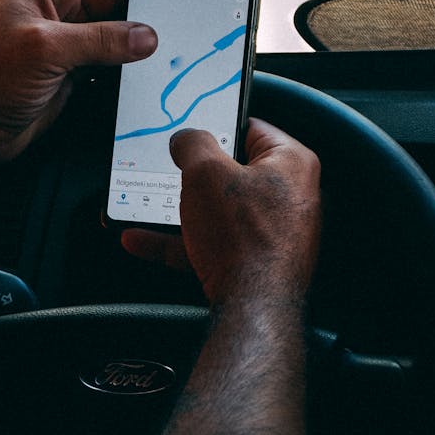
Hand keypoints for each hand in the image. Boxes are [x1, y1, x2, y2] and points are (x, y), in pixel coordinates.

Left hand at [0, 0, 179, 163]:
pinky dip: (134, 59)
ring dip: (142, 32)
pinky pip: (115, 55)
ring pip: (119, 25)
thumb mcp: (45, 50)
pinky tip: (153, 64)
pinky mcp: (76, 67)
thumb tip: (147, 38)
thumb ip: (100, 41)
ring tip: (172, 35)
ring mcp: (68, 37)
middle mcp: (57, 4)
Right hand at [122, 119, 320, 305]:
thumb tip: (186, 138)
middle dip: (193, 174)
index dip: (217, 126)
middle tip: (168, 166)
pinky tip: (143, 239)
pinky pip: (212, 243)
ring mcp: (274, 233)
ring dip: (179, 209)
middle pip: (232, 172)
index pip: (251, 128)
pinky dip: (180, 241)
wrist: (252, 308)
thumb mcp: (204, 172)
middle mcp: (290, 197)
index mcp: (291, 163)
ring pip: (218, 211)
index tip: (192, 129)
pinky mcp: (255, 263)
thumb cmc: (243, 236)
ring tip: (145, 203)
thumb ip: (191, 144)